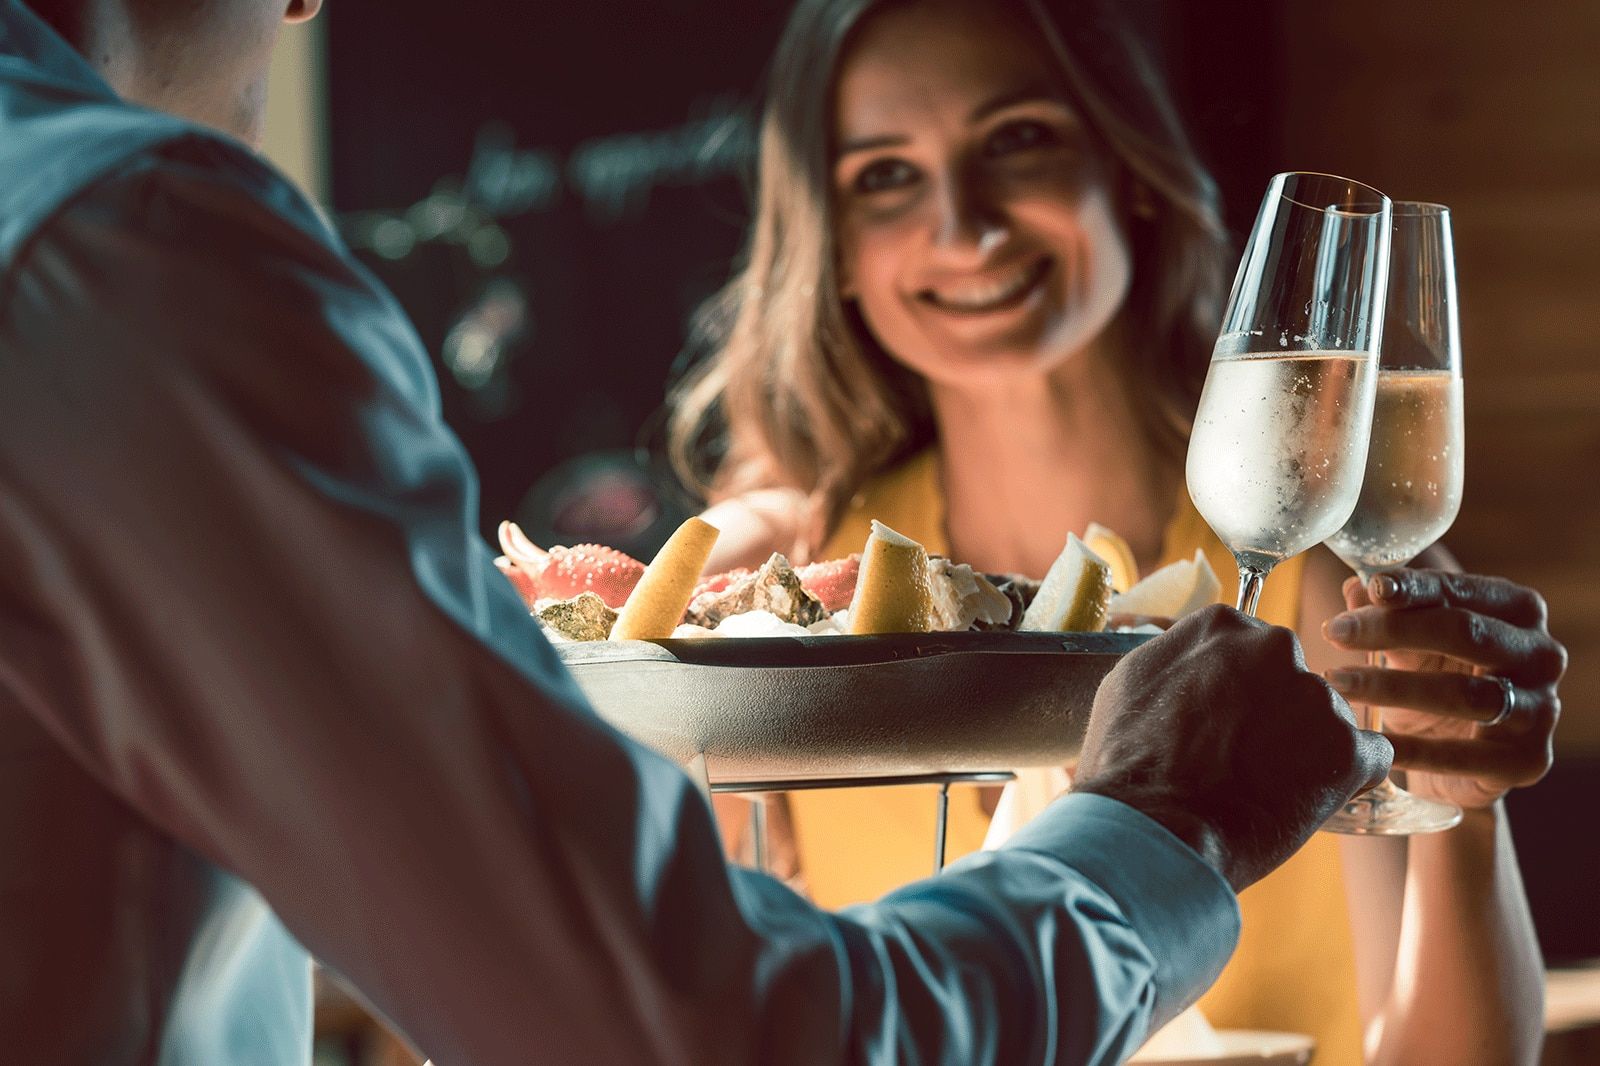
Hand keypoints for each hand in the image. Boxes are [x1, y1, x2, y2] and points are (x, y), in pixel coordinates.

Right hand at [1075, 605, 1390, 891]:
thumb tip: (1191, 658)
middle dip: (1277, 716)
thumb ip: (1174, 657)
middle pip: (1291, 680)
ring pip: (1326, 720)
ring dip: (1306, 750)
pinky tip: (1307, 800)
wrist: (1155, 827)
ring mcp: (1314, 694)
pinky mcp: (1347, 747)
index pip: (1249, 650)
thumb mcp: (1129, 683)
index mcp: (1221, 624)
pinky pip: (1369, 758)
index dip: (1238, 693)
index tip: (1223, 724)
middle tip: (1243, 760)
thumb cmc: (1130, 763)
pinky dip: (1346, 780)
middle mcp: (1274, 645)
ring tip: (1263, 791)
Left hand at [1321, 569, 1564, 809]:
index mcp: (1518, 610)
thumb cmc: (1434, 680)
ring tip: (1339, 683)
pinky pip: (1464, 754)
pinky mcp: (1528, 759)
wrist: (1459, 762)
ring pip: (1466, 693)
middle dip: (1394, 630)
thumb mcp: (1408, 643)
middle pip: (1467, 633)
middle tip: (1334, 633)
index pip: (1461, 590)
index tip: (1371, 587)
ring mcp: (1541, 709)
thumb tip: (1355, 588)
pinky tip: (1370, 741)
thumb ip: (1385, 612)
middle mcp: (1541, 655)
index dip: (1413, 588)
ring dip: (1392, 687)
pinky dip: (1413, 749)